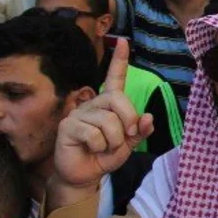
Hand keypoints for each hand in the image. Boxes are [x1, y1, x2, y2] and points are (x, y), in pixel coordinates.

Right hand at [52, 39, 153, 190]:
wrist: (84, 175)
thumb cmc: (106, 155)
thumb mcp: (129, 145)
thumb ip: (140, 131)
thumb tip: (149, 117)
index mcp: (109, 105)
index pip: (115, 79)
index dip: (120, 61)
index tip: (124, 41)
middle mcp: (93, 104)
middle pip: (119, 100)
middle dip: (128, 122)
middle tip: (124, 138)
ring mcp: (78, 113)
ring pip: (108, 121)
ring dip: (114, 140)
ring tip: (104, 147)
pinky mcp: (68, 126)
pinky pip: (94, 133)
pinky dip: (100, 146)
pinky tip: (91, 149)